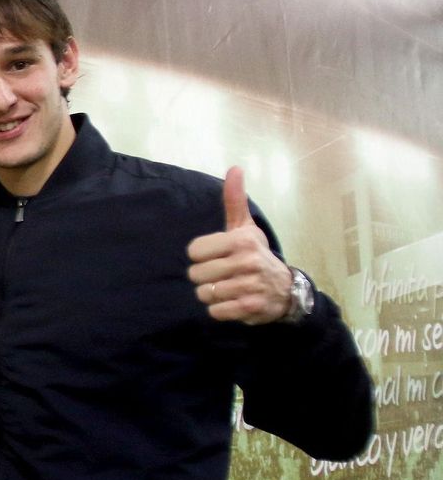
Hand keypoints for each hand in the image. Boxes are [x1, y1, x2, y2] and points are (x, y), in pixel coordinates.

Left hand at [186, 167, 292, 324]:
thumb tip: (234, 168)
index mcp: (241, 240)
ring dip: (212, 294)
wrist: (286, 290)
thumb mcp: (246, 227)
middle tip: (222, 274)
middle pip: (196, 274)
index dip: (201, 256)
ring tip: (228, 287)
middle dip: (204, 277)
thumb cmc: (256, 254)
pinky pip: (215, 311)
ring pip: (204, 293)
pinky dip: (220, 309)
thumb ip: (234, 201)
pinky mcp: (250, 308)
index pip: (194, 251)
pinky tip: (233, 301)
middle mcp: (247, 262)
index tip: (216, 256)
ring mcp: (249, 286)